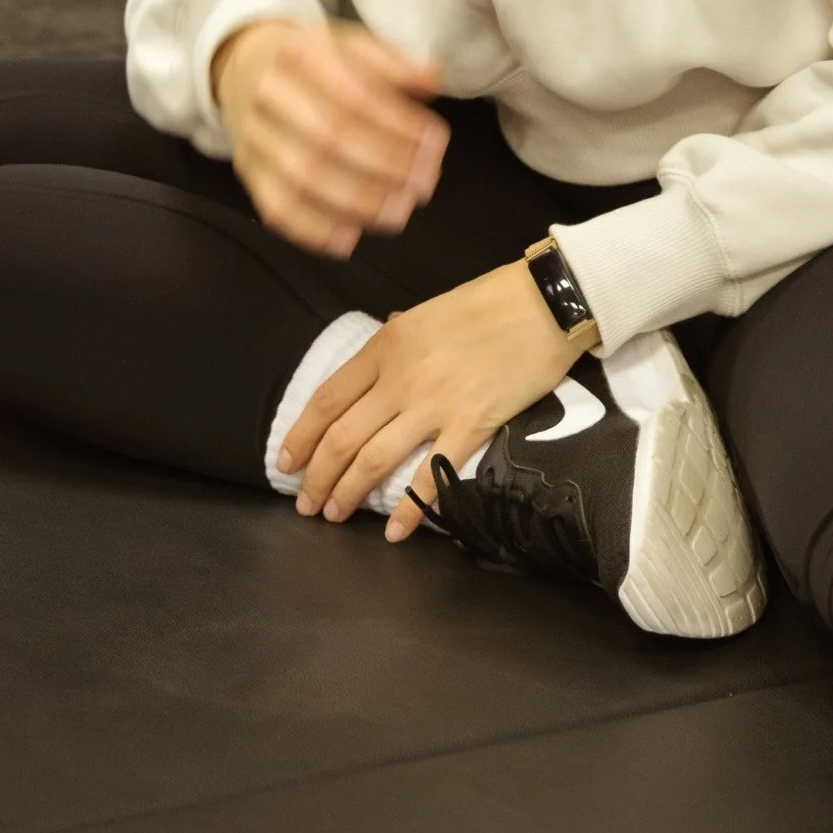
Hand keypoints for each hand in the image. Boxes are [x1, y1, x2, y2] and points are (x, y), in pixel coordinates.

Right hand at [212, 17, 447, 255]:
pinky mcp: (246, 171)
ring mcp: (253, 136)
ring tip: (399, 212)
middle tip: (424, 184)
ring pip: (302, 179)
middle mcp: (269, 93)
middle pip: (329, 138)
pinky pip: (276, 209)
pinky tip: (349, 237)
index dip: (400, 126)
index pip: (355, 96)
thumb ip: (395, 62)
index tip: (435, 145)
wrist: (245, 65)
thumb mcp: (351, 44)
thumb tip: (433, 76)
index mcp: (300, 52)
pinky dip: (314, 230)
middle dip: (385, 167)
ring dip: (358, 204)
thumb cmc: (314, 61)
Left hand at [279, 261, 580, 540]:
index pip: (327, 399)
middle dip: (318, 477)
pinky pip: (430, 474)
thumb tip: (376, 367)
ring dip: (348, 493)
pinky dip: (408, 508)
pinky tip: (394, 531)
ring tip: (335, 515)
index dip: (301, 435)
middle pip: (342, 436)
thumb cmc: (490, 302)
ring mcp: (435, 403)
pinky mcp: (472, 424)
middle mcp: (401, 377)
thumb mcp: (426, 313)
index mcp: (386, 346)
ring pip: (374, 459)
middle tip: (307, 504)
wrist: (545, 302)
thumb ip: (395, 343)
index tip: (286, 462)